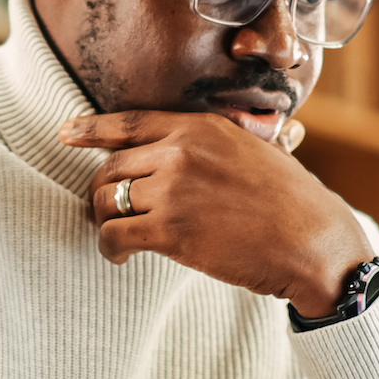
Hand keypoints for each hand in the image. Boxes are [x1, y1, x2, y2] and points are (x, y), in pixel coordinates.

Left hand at [58, 111, 370, 316]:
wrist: (313, 242)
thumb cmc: (292, 201)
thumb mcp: (257, 148)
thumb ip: (221, 140)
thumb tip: (207, 135)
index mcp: (200, 126)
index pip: (127, 122)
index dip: (90, 130)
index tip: (65, 134)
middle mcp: (180, 152)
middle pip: (110, 167)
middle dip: (100, 192)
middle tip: (106, 211)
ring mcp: (174, 191)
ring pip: (107, 201)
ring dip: (103, 221)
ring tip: (117, 236)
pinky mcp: (171, 231)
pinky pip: (114, 234)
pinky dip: (110, 248)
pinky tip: (121, 257)